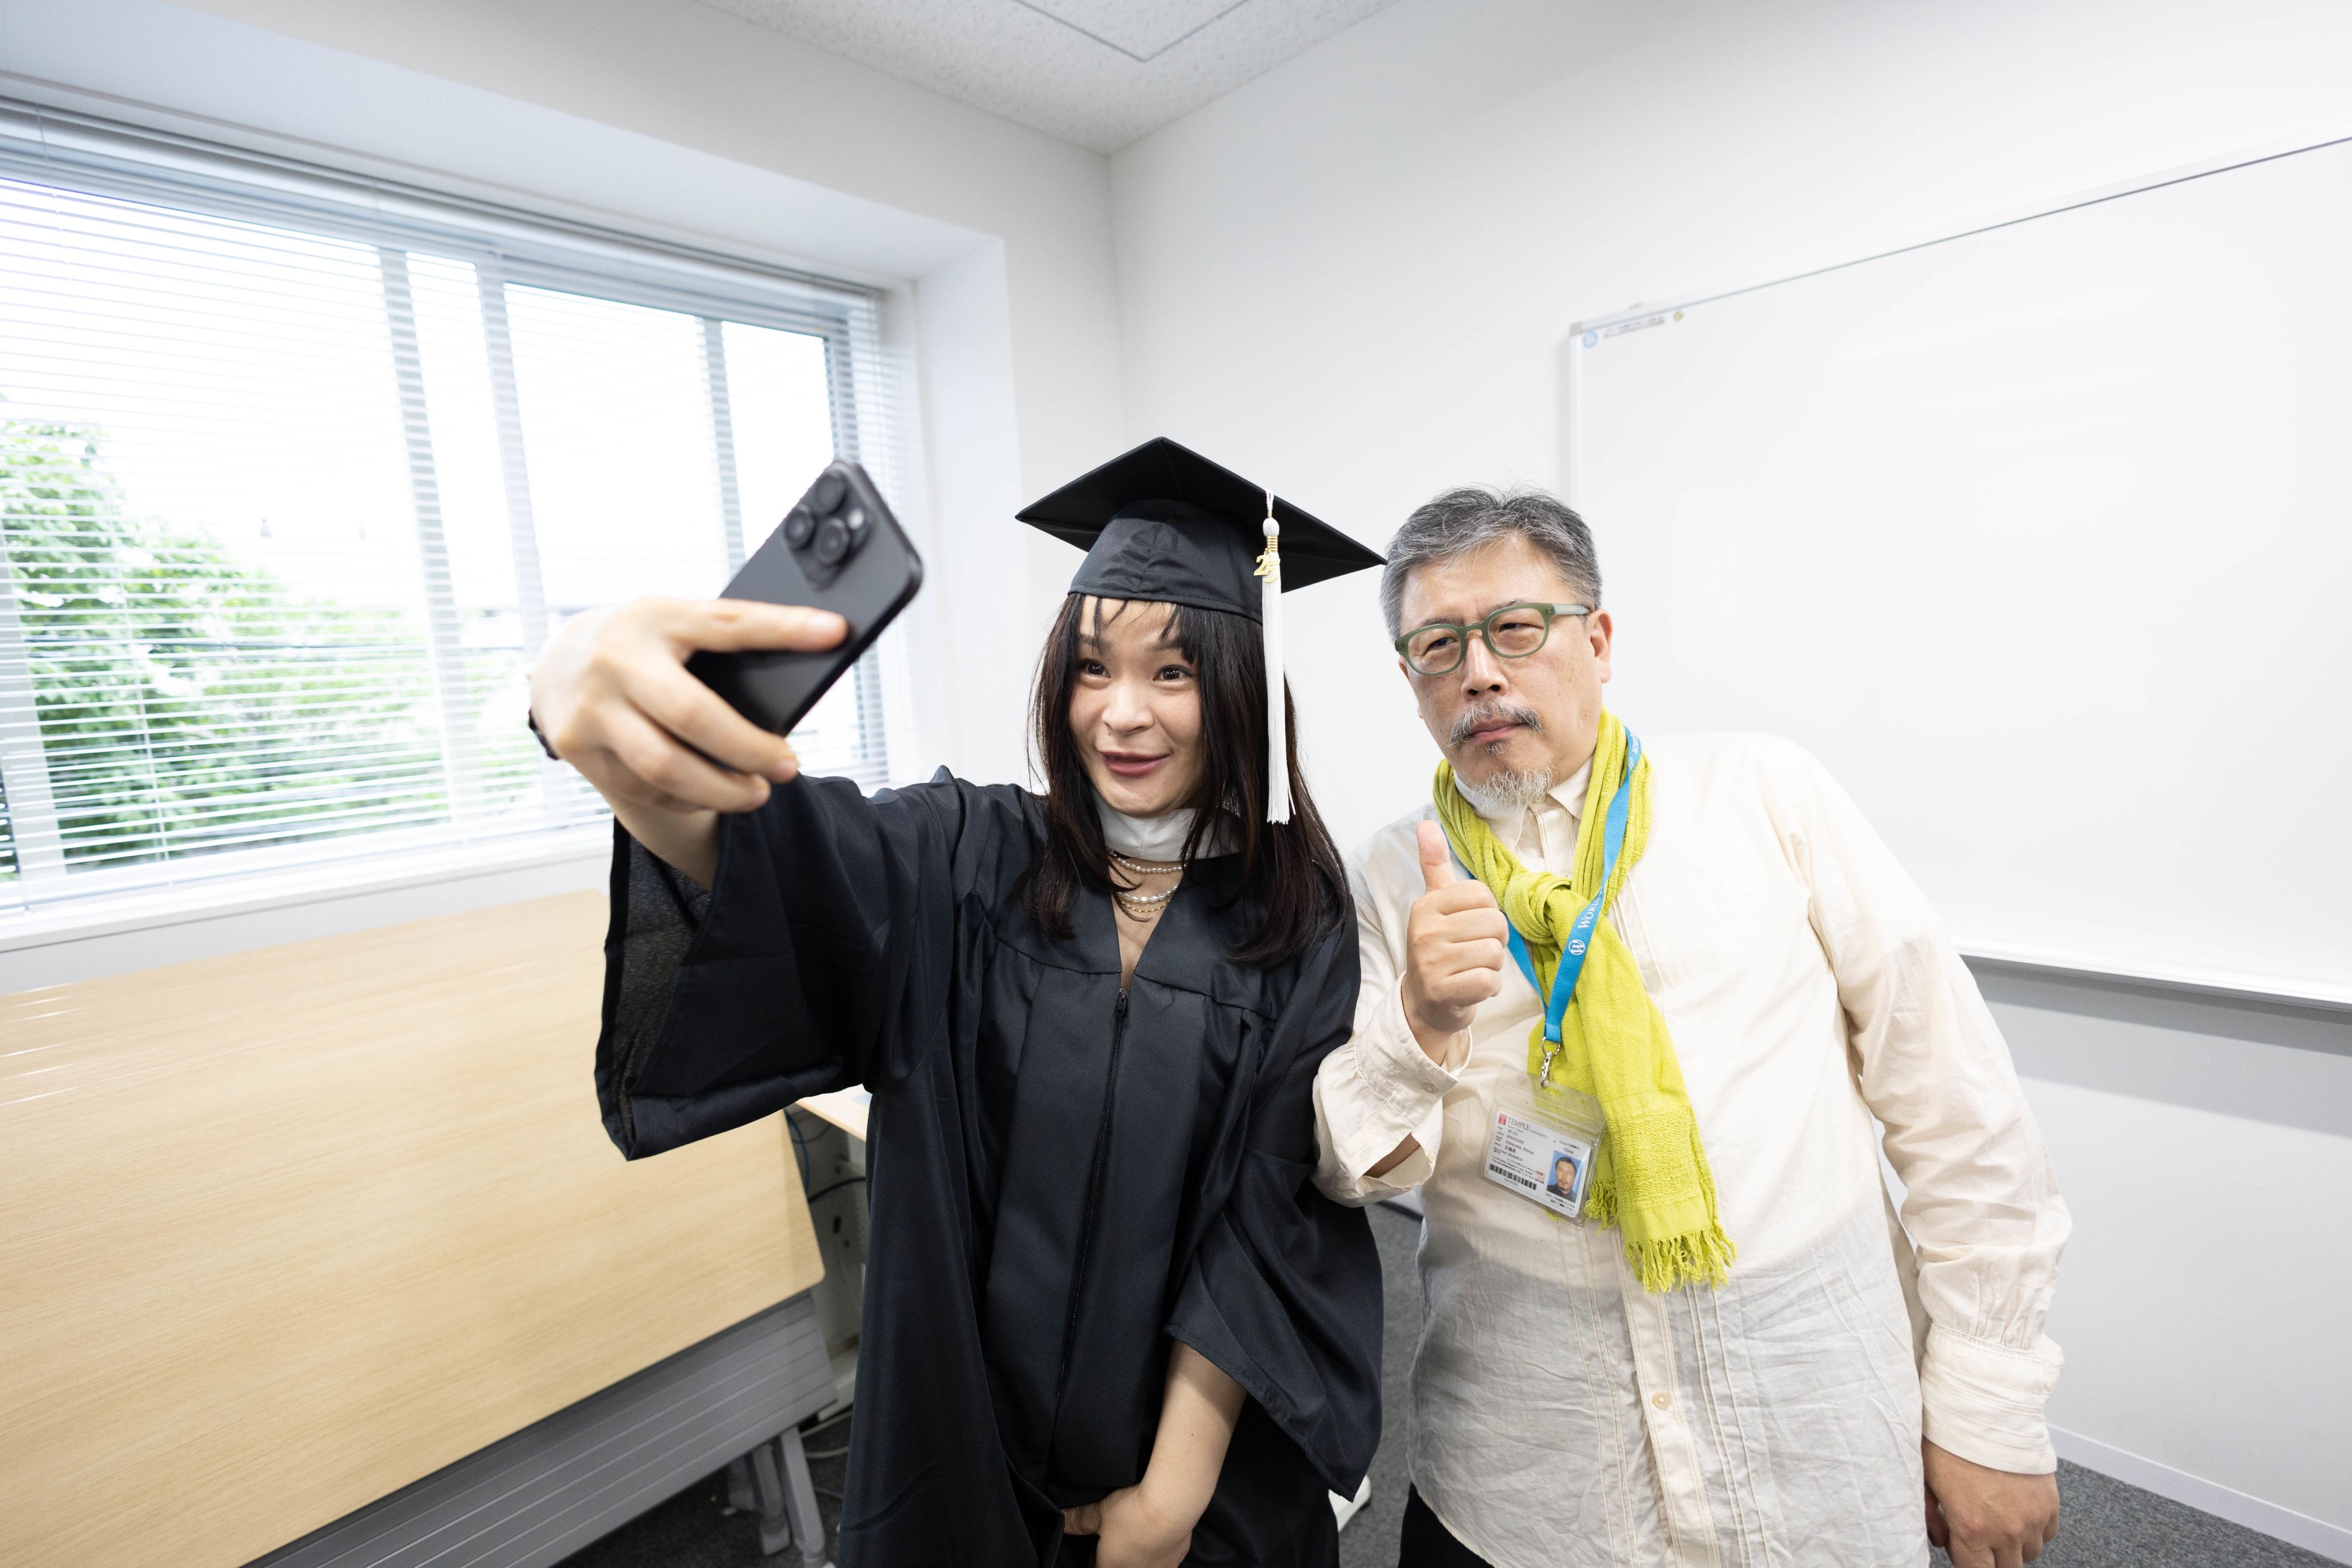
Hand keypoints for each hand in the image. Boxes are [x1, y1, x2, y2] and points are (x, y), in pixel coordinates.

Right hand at [529, 597, 844, 814]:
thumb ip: (722, 645)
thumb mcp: (674, 625)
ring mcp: (591, 707)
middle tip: (788, 766)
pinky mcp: (577, 748)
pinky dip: (684, 797)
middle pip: (694, 716)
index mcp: (654, 617)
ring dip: (721, 790)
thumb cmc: (639, 643)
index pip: (727, 623)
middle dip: (750, 749)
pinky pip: (644, 787)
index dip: (783, 628)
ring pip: (666, 768)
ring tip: (757, 793)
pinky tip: (706, 793)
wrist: (557, 661)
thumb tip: (799, 671)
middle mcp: (616, 660)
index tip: (835, 633)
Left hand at [1063, 1482, 1192, 1567]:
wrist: (1170, 1508)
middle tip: (1113, 1541)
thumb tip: (1062, 1518)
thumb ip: (1080, 1520)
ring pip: (1142, 1567)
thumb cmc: (1131, 1513)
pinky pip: (1163, 1561)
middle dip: (1114, 1559)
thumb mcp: (1100, 1513)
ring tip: (1136, 1536)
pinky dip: (1158, 1551)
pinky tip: (1157, 1533)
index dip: (1093, 1561)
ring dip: (1137, 1557)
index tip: (1093, 1550)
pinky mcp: (1177, 1560)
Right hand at [1400, 819, 1508, 1055]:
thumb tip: (1426, 823)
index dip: (1488, 913)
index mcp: (1427, 906)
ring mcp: (1432, 963)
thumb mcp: (1435, 904)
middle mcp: (1425, 931)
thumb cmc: (1438, 948)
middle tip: (1473, 953)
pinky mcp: (1443, 992)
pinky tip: (1471, 987)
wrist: (1424, 1002)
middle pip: (1495, 924)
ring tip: (1471, 970)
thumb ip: (1434, 865)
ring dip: (1492, 966)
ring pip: (1495, 953)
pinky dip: (1489, 987)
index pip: (1483, 895)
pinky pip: (1490, 981)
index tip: (1471, 928)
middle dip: (1494, 942)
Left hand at [1924, 1438, 2059, 1567]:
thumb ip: (1931, 1517)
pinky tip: (2019, 1509)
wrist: (1986, 1412)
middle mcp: (2007, 1530)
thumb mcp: (1927, 1480)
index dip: (1969, 1565)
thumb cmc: (1951, 1442)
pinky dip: (2035, 1528)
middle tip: (1981, 1537)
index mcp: (1972, 1529)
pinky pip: (2047, 1533)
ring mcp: (2032, 1519)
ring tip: (1999, 1519)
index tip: (1966, 1553)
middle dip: (1992, 1558)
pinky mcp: (2051, 1504)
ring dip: (2015, 1544)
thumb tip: (1940, 1539)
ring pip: (2029, 1553)